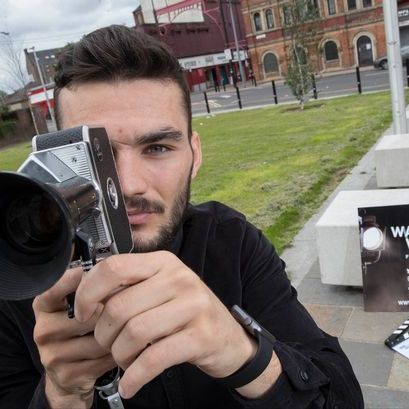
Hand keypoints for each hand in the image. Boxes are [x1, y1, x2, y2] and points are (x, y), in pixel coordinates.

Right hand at [33, 267, 115, 408]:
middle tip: (127, 308)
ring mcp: (51, 354)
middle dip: (112, 312)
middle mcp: (42, 328)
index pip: (59, 287)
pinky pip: (103, 359)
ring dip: (117, 334)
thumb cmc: (80, 328)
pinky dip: (116, 353)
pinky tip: (118, 348)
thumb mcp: (78, 303)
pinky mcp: (66, 374)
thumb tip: (114, 271)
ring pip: (99, 338)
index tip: (104, 278)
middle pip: (89, 315)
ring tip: (123, 329)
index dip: (85, 281)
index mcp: (44, 304)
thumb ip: (90, 286)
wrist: (68, 372)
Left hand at [74, 251, 256, 398]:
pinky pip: (154, 359)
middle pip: (118, 306)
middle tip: (109, 344)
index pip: (114, 267)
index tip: (83, 313)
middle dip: (104, 334)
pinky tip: (130, 384)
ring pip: (133, 333)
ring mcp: (193, 306)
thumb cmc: (186, 313)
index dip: (88, 292)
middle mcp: (179, 278)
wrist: (228, 338)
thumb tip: (84, 300)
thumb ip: (127, 288)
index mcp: (163, 262)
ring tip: (125, 360)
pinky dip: (135, 376)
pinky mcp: (200, 336)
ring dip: (120, 355)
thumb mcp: (160, 289)